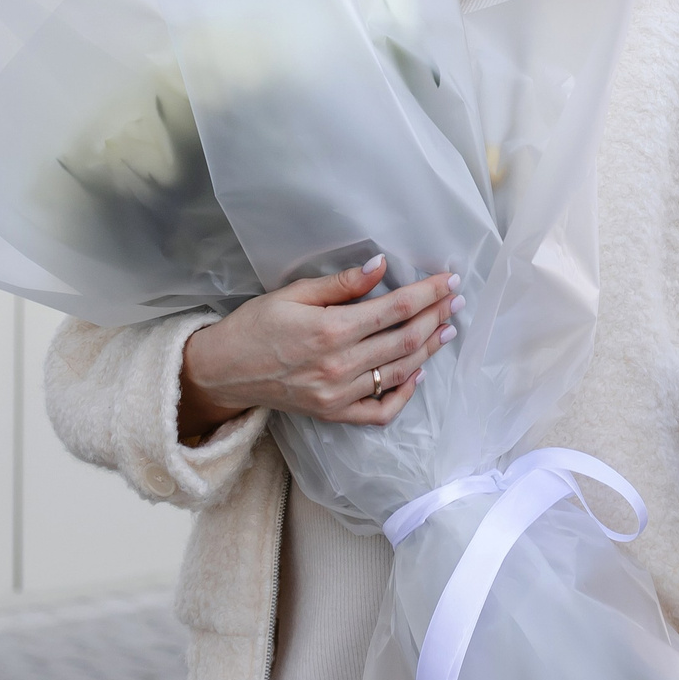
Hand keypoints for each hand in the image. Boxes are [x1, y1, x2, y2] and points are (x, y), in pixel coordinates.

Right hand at [181, 255, 459, 435]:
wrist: (224, 371)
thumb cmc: (255, 326)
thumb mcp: (293, 294)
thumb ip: (342, 284)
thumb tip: (382, 266)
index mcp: (330, 329)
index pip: (395, 309)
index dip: (427, 294)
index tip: (449, 281)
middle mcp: (339, 365)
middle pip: (405, 339)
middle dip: (435, 316)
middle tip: (455, 301)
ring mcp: (338, 394)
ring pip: (399, 371)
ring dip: (428, 349)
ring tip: (446, 329)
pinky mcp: (334, 413)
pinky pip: (380, 410)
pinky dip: (404, 394)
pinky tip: (416, 373)